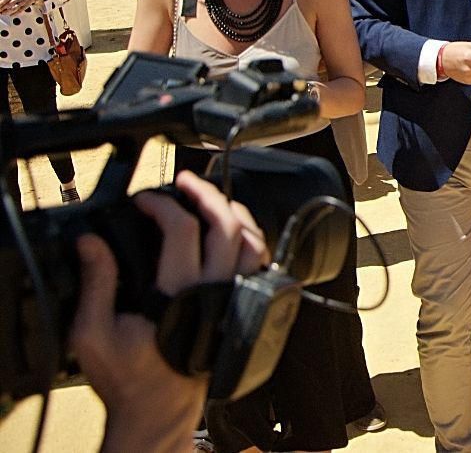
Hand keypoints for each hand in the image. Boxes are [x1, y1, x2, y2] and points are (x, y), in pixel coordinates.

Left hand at [0, 0, 34, 15]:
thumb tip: (1, 4)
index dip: (1, 4)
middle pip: (10, 3)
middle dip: (4, 8)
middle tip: (0, 11)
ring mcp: (23, 2)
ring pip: (15, 7)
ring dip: (8, 11)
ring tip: (3, 13)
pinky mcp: (26, 6)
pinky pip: (20, 10)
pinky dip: (15, 13)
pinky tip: (11, 15)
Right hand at [71, 171, 268, 452]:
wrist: (160, 409)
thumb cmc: (129, 377)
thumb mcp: (94, 335)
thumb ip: (96, 284)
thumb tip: (91, 243)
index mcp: (179, 295)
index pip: (181, 231)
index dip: (162, 205)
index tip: (144, 200)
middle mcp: (215, 292)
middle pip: (225, 226)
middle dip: (206, 194)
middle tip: (186, 181)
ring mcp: (235, 300)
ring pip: (252, 243)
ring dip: (235, 214)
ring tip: (215, 199)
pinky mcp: (244, 309)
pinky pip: (260, 266)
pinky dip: (251, 241)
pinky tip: (235, 232)